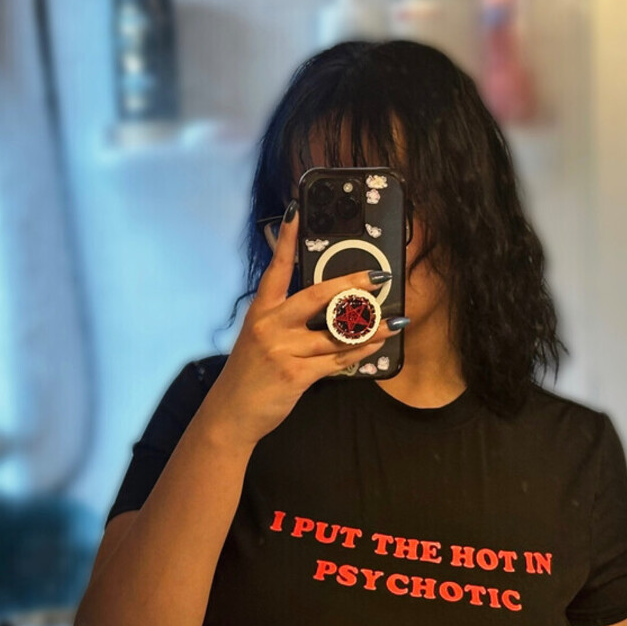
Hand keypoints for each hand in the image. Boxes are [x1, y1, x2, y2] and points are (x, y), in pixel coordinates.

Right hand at [208, 202, 395, 447]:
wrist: (232, 413)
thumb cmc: (249, 376)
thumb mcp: (260, 339)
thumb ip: (285, 321)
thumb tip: (325, 308)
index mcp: (261, 312)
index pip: (276, 269)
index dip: (285, 240)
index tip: (296, 211)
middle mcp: (271, 326)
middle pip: (317, 297)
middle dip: (351, 285)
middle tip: (378, 276)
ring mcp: (283, 350)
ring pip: (335, 334)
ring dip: (369, 327)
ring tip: (394, 320)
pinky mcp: (296, 375)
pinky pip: (336, 360)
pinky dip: (360, 353)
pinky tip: (376, 345)